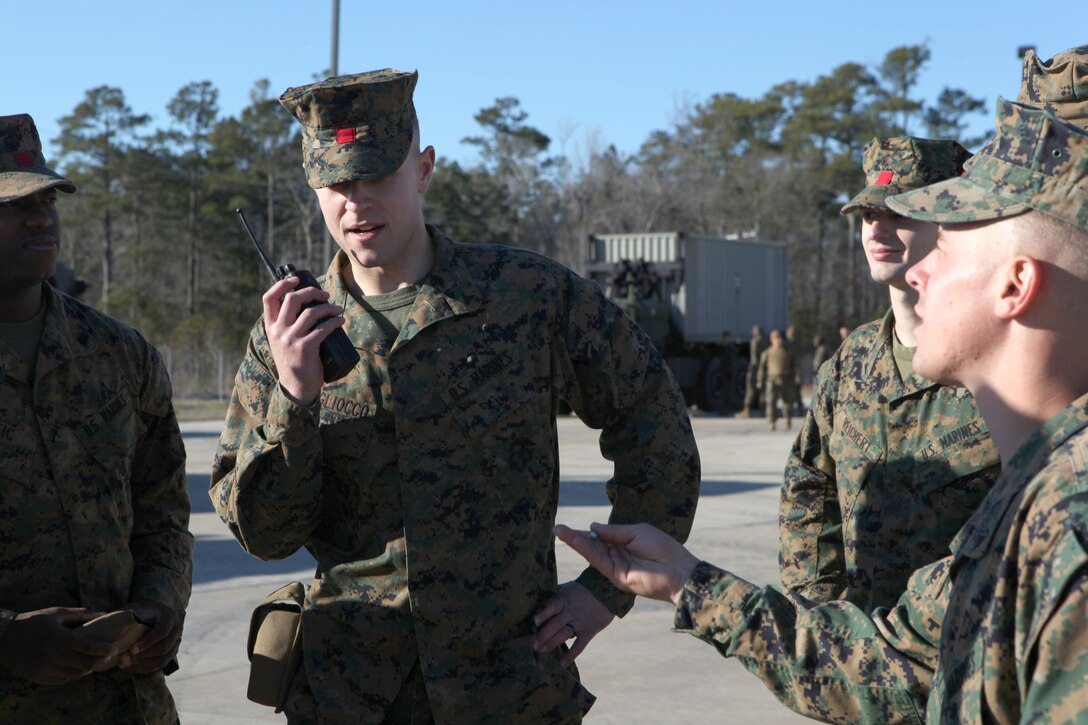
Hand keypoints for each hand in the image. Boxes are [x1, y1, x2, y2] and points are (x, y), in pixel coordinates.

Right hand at [0, 607, 112, 684]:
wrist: (5, 637)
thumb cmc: (33, 621)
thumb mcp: (56, 613)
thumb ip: (80, 613)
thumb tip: (102, 613)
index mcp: (59, 637)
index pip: (89, 647)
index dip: (105, 649)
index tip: (114, 649)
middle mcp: (53, 654)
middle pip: (86, 664)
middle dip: (100, 661)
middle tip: (106, 656)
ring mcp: (45, 668)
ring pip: (76, 674)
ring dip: (87, 669)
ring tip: (91, 661)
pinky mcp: (38, 677)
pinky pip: (62, 680)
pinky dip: (73, 675)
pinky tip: (75, 667)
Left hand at [118, 600, 182, 672]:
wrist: (151, 613)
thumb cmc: (138, 610)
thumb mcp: (133, 608)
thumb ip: (122, 614)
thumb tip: (102, 617)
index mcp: (169, 615)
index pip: (161, 632)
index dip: (147, 642)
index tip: (131, 650)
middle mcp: (177, 628)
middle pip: (164, 648)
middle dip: (143, 656)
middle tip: (124, 659)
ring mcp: (176, 641)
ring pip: (163, 659)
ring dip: (143, 664)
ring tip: (124, 663)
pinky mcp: (171, 652)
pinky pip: (160, 665)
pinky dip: (144, 668)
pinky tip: (129, 666)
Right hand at [263, 276, 345, 405]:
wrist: (296, 387)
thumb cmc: (294, 361)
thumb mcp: (283, 341)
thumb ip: (287, 325)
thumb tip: (307, 304)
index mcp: (271, 327)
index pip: (269, 298)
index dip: (282, 284)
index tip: (297, 280)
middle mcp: (278, 331)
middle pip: (292, 299)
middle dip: (312, 292)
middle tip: (325, 295)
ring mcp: (290, 339)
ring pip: (311, 312)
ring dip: (329, 308)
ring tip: (338, 310)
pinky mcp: (305, 348)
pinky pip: (323, 328)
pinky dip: (334, 322)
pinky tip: (340, 320)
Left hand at [533, 582, 614, 666]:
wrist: (607, 590)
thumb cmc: (582, 589)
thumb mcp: (567, 588)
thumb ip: (554, 595)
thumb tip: (537, 600)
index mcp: (564, 600)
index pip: (552, 607)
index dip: (543, 614)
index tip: (534, 622)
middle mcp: (571, 612)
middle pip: (555, 624)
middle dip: (543, 635)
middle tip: (534, 645)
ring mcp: (580, 622)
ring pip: (564, 635)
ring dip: (552, 644)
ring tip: (542, 651)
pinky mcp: (589, 631)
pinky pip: (579, 645)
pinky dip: (571, 655)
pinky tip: (562, 664)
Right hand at [553, 523, 699, 605]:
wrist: (678, 570)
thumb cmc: (663, 548)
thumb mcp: (637, 532)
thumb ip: (614, 531)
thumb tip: (592, 526)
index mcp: (623, 544)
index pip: (600, 537)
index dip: (585, 532)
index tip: (569, 526)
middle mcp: (617, 556)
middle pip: (591, 545)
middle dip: (574, 537)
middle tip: (557, 528)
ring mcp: (615, 567)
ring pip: (591, 553)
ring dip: (575, 542)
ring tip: (559, 531)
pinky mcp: (616, 576)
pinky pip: (598, 561)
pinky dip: (586, 550)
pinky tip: (575, 540)